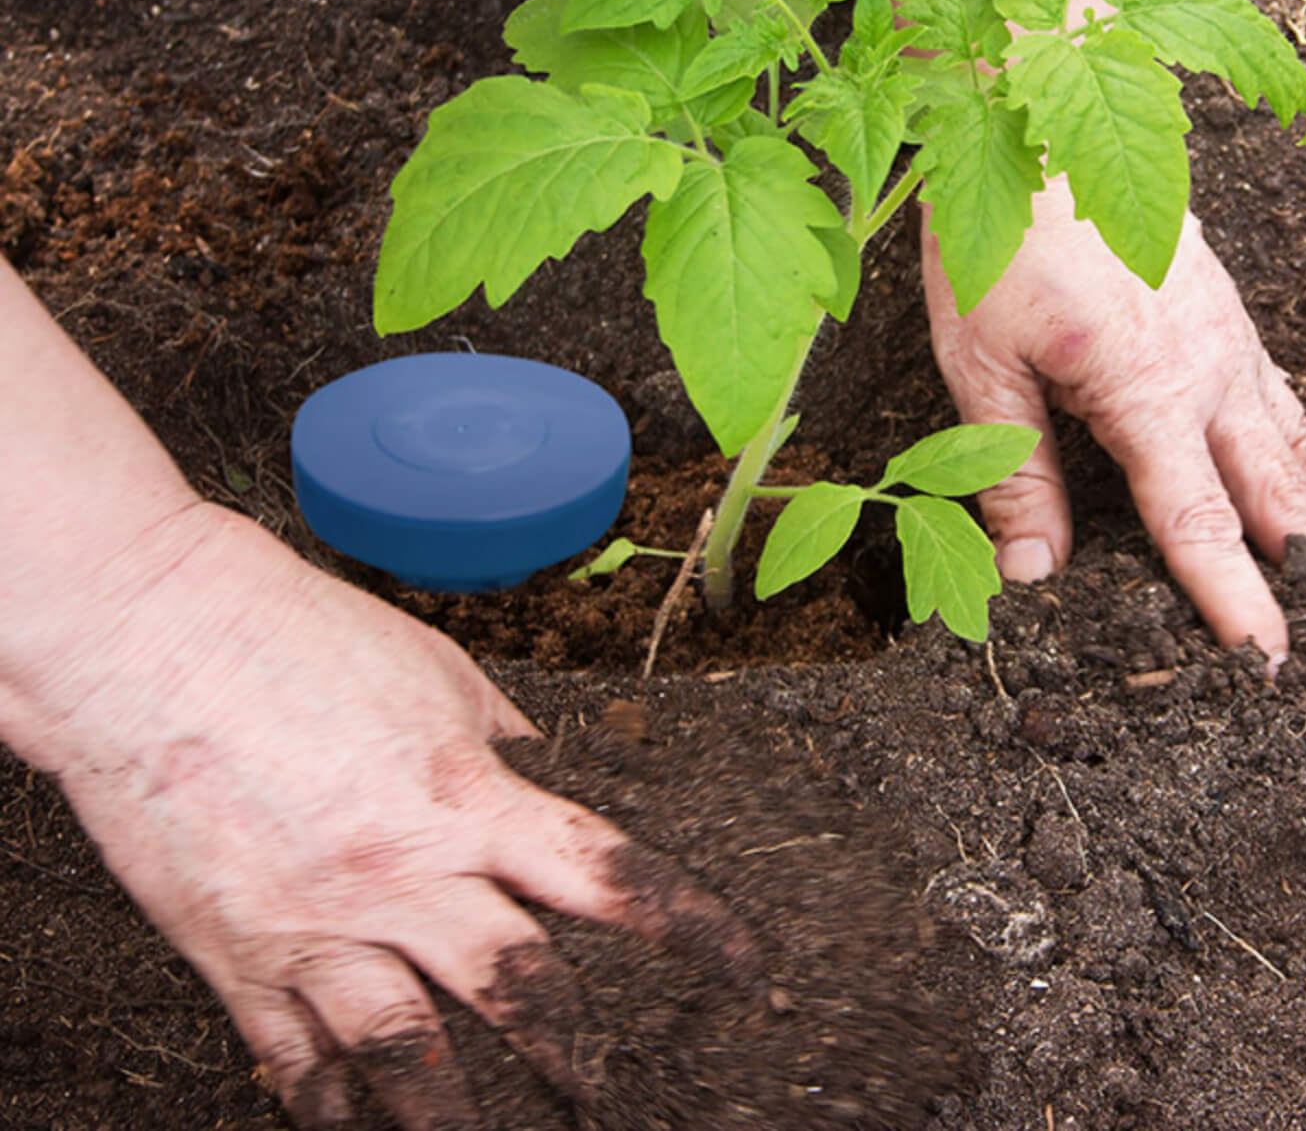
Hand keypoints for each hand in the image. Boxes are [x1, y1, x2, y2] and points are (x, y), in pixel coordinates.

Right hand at [28, 504, 745, 1129]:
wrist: (149, 640)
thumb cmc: (295, 636)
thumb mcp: (435, 672)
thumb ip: (494, 738)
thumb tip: (536, 764)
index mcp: (469, 799)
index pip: (610, 880)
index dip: (691, 928)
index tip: (742, 966)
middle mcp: (403, 877)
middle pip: (517, 989)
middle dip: (570, 1049)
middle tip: (606, 1088)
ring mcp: (319, 925)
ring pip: (407, 1050)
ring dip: (452, 1110)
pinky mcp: (237, 952)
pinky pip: (293, 1053)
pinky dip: (325, 1097)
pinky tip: (349, 1119)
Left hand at [923, 182, 1305, 673]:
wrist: (1041, 120)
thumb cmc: (1002, 237)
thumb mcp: (981, 364)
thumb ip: (1014, 475)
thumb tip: (1034, 578)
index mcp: (1146, 392)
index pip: (1200, 523)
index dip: (1236, 601)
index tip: (1269, 661)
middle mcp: (1209, 370)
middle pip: (1275, 493)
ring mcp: (1230, 337)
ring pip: (1298, 445)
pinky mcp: (1230, 311)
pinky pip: (1288, 398)